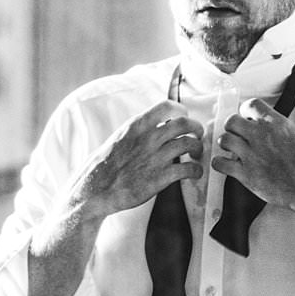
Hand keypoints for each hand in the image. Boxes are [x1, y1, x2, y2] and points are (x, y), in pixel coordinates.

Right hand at [68, 99, 205, 218]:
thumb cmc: (106, 165)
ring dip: (198, 149)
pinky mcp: (161, 177)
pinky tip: (194, 173)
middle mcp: (148, 139)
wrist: (96, 189)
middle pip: (184, 124)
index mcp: (136, 126)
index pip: (167, 106)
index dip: (181, 110)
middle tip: (197, 135)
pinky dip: (196, 170)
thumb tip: (155, 124)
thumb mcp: (119, 137)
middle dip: (196, 128)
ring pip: (190, 144)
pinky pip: (189, 169)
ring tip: (196, 154)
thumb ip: (138, 130)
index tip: (184, 117)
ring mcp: (155, 158)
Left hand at [212, 99, 294, 217]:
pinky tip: (226, 165)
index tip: (248, 118)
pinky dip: (220, 163)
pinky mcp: (246, 174)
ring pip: (223, 140)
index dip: (247, 111)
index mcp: (277, 124)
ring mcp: (252, 155)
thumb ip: (292, 130)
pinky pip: (219, 163)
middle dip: (233, 127)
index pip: (251, 105)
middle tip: (238, 135)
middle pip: (231, 121)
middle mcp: (261, 136)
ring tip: (233, 150)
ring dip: (226, 144)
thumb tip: (289, 129)